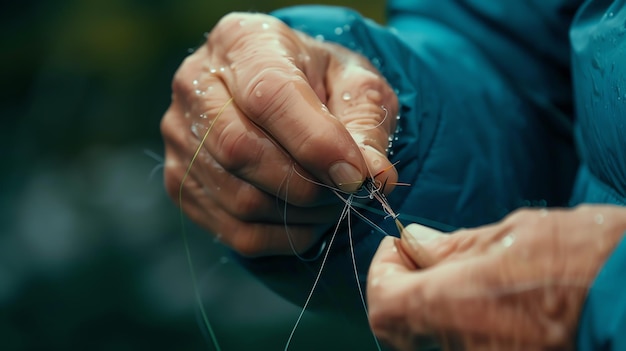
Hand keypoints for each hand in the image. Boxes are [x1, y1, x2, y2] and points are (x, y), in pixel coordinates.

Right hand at [161, 13, 397, 255]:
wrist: (282, 88)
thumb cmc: (321, 81)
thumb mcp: (355, 84)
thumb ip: (366, 125)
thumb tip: (375, 177)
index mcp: (243, 42)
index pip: (269, 95)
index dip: (316, 143)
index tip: (356, 176)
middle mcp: (196, 85)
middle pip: (242, 151)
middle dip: (308, 185)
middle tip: (348, 192)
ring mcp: (180, 136)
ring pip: (239, 198)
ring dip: (299, 215)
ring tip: (331, 202)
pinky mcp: (181, 180)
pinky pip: (233, 230)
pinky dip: (281, 236)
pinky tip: (306, 218)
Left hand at [367, 205, 625, 349]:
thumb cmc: (587, 259)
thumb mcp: (514, 236)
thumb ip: (453, 247)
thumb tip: (414, 243)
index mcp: (450, 308)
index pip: (382, 301)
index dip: (384, 269)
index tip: (402, 247)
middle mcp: (454, 350)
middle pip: (398, 330)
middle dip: (402, 292)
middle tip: (426, 262)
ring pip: (425, 345)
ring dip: (427, 313)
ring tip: (459, 283)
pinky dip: (454, 332)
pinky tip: (481, 310)